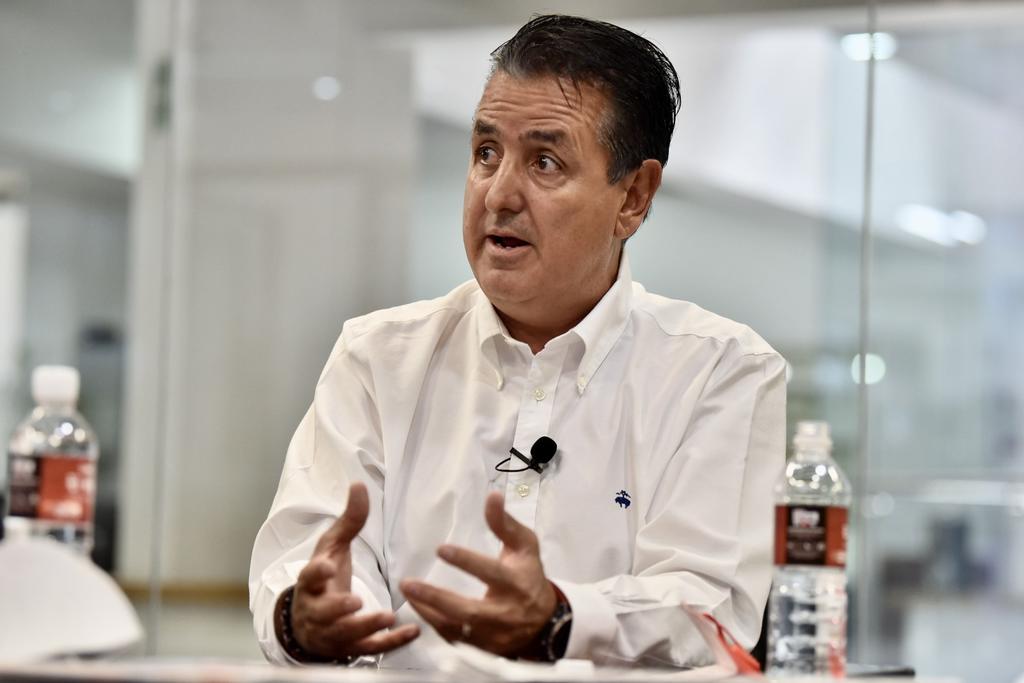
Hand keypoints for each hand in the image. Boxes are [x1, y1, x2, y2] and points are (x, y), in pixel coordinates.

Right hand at [287, 482, 418, 658]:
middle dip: (338, 609)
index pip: (309, 578)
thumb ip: (349, 520)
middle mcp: (317, 610)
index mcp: (312, 583)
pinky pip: (370, 649)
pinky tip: (412, 632)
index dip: (316, 574)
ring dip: (365, 627)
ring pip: (345, 635)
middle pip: (324, 613)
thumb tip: (359, 485)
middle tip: (355, 601)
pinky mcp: (349, 648)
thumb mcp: (332, 547)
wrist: (308, 623)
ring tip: (387, 617)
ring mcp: (332, 633)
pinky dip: (391, 643)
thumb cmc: (323, 579)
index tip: (326, 567)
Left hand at [400, 491, 556, 656]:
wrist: (545, 622)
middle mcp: (505, 612)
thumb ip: (505, 524)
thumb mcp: (524, 546)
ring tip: (408, 594)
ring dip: (429, 613)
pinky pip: (456, 640)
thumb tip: (492, 496)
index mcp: (517, 583)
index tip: (440, 549)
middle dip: (436, 598)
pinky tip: (420, 610)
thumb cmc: (529, 575)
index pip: (491, 573)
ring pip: (457, 629)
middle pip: (469, 610)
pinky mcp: (484, 648)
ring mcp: (494, 635)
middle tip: (408, 583)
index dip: (466, 562)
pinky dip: (436, 626)